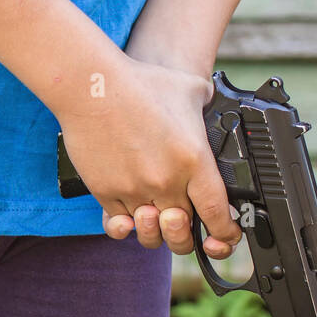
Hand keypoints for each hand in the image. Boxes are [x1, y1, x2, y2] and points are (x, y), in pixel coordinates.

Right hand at [56, 57, 241, 257]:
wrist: (92, 86)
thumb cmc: (139, 83)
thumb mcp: (191, 88)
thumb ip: (209, 105)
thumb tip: (218, 104)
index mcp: (194, 160)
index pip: (217, 214)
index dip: (224, 232)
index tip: (223, 233)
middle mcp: (165, 181)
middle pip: (183, 230)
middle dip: (186, 233)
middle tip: (183, 223)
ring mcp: (133, 189)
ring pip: (150, 231)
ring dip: (155, 230)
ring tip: (155, 215)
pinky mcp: (105, 191)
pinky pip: (119, 222)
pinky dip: (127, 221)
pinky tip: (130, 211)